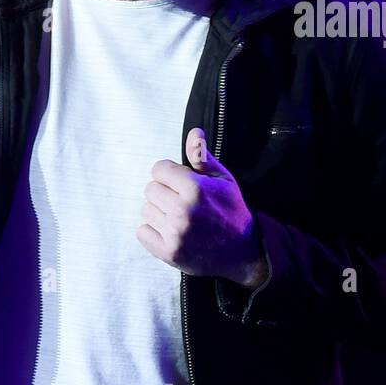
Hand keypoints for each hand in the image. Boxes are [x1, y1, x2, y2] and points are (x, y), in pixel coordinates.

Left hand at [136, 127, 266, 288]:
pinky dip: (153, 232)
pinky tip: (172, 233)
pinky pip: (142, 232)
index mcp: (195, 188)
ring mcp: (174, 233)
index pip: (158, 169)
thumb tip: (193, 132)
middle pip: (150, 189)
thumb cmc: (231, 211)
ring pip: (146, 210)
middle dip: (165, 193)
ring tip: (180, 219)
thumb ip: (202, 156)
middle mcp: (182, 210)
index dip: (170, 175)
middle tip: (184, 204)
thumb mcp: (223, 179)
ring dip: (159, 213)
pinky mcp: (168, 252)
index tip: (182, 184)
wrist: (243, 252)